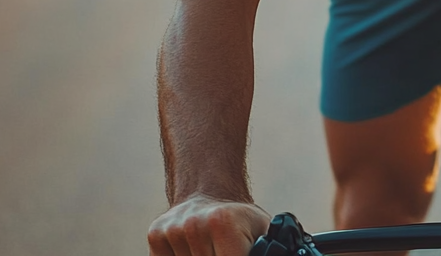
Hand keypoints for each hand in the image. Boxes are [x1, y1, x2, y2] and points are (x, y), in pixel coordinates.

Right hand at [147, 195, 271, 255]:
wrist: (209, 191)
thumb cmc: (242, 220)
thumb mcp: (264, 231)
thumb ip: (271, 247)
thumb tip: (284, 254)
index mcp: (223, 223)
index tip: (240, 254)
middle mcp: (193, 225)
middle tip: (227, 248)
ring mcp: (172, 230)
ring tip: (212, 248)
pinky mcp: (155, 235)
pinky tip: (193, 249)